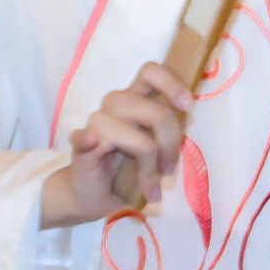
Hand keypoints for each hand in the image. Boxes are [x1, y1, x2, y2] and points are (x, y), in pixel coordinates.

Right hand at [40, 63, 193, 227]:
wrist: (96, 196)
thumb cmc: (130, 170)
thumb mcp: (157, 148)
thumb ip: (169, 130)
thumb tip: (189, 116)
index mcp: (136, 100)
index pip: (150, 73)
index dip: (171, 84)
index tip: (188, 106)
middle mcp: (116, 106)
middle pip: (154, 111)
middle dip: (170, 143)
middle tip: (169, 170)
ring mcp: (97, 125)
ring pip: (133, 134)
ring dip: (148, 165)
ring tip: (151, 187)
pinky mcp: (81, 146)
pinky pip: (82, 136)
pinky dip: (86, 137)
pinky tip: (90, 141)